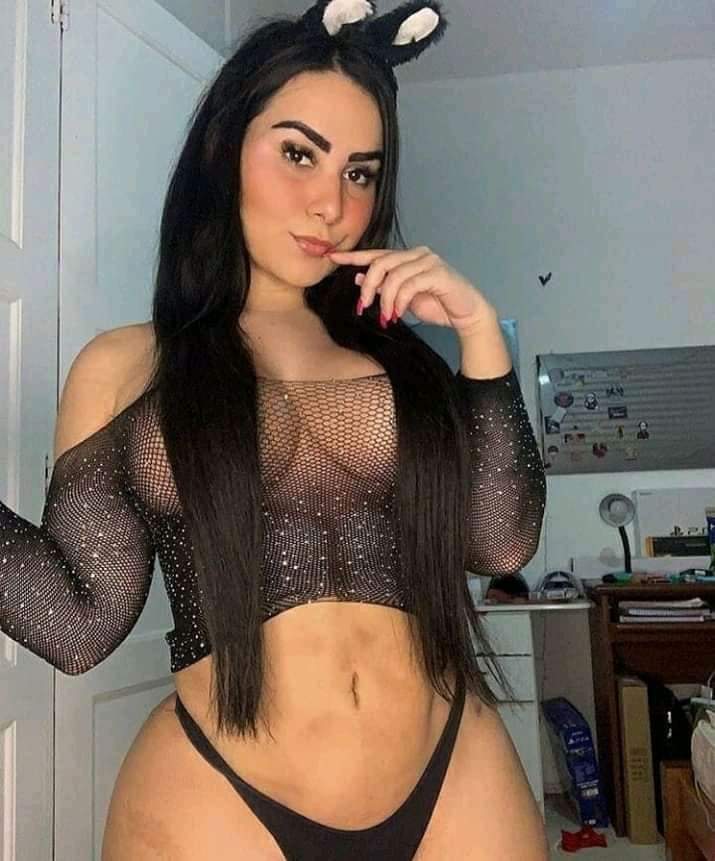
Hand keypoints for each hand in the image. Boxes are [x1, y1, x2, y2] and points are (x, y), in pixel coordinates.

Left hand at [326, 246, 495, 332]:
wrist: (465, 314)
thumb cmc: (437, 305)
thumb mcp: (402, 299)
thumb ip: (383, 287)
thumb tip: (358, 278)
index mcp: (406, 258)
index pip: (375, 254)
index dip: (353, 256)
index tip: (331, 258)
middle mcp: (417, 254)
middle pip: (380, 263)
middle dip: (368, 288)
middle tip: (363, 308)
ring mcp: (429, 261)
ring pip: (394, 276)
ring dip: (385, 300)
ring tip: (386, 317)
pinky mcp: (438, 273)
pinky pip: (410, 285)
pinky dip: (399, 302)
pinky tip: (398, 314)